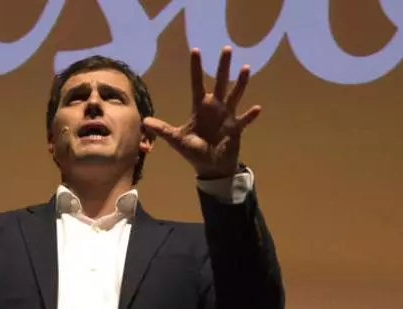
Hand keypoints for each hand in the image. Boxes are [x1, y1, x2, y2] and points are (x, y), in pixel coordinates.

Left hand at [143, 45, 260, 179]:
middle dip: (223, 67)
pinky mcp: (236, 128)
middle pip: (219, 83)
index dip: (196, 68)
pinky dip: (250, 115)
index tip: (196, 50)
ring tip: (246, 68)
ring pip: (235, 95)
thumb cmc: (195, 152)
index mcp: (200, 108)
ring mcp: (227, 116)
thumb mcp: (177, 140)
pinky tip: (258, 107)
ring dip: (240, 83)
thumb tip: (144, 121)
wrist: (211, 167)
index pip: (197, 83)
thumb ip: (163, 130)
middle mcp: (215, 108)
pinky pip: (244, 120)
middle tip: (226, 48)